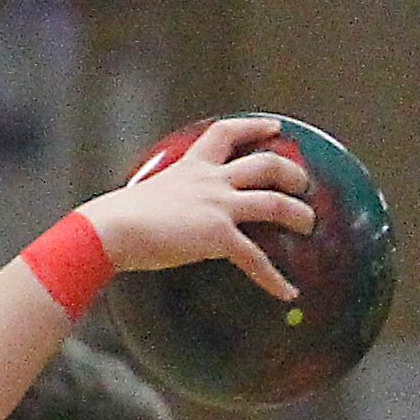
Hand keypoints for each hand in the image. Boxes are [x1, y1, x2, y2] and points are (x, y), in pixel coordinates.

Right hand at [83, 114, 314, 297]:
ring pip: (275, 203)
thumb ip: (157, 204)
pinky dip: (274, 278)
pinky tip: (288, 292)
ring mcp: (218, 207)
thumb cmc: (113, 220)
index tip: (273, 127)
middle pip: (265, 164)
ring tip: (309, 224)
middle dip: (290, 171)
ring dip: (298, 214)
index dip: (254, 128)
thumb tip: (142, 221)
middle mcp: (210, 181)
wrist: (111, 230)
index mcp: (190, 168)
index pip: (226, 134)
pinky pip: (256, 258)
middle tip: (302, 181)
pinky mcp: (218, 237)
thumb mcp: (141, 198)